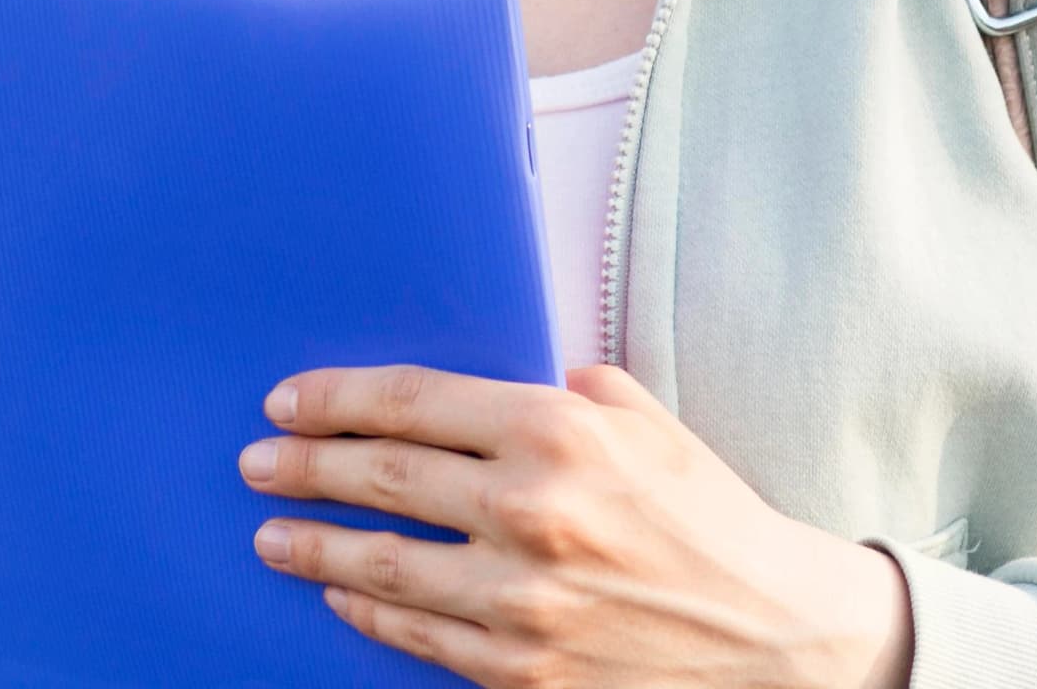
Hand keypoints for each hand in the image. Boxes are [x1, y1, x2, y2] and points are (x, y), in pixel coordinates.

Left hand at [242, 364, 909, 688]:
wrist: (780, 641)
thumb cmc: (711, 521)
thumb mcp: (646, 424)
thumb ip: (566, 389)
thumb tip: (495, 377)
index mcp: (557, 433)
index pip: (409, 402)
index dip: (333, 400)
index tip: (285, 403)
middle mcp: (530, 511)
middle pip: (379, 478)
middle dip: (302, 469)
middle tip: (255, 464)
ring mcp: (524, 600)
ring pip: (383, 566)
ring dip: (313, 546)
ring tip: (269, 536)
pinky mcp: (525, 670)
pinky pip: (422, 636)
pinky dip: (370, 614)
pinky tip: (343, 594)